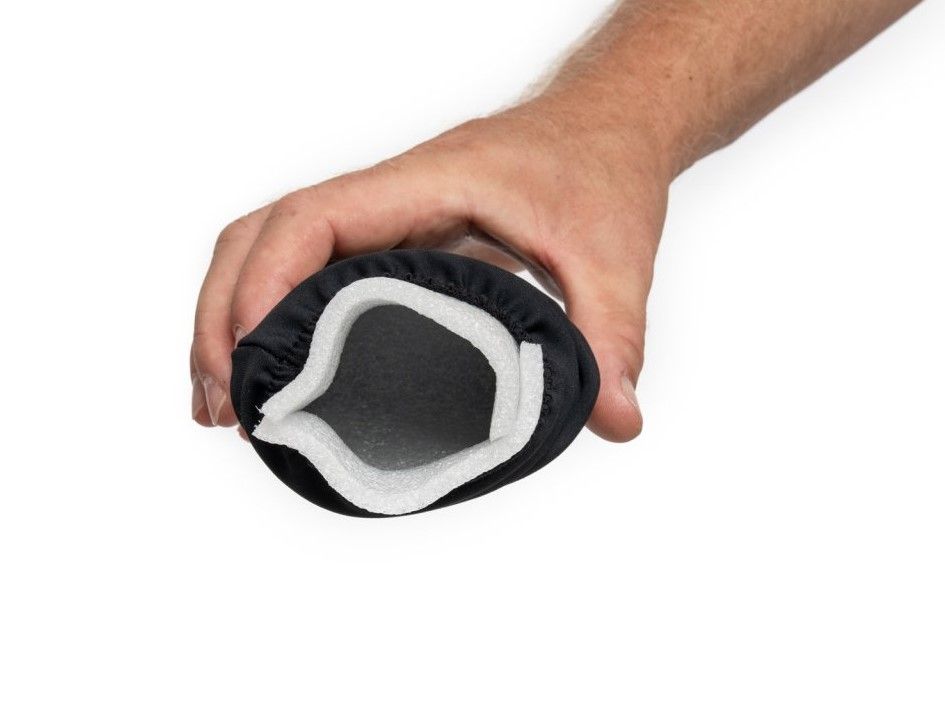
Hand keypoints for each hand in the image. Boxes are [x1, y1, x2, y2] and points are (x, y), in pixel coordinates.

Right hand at [191, 95, 671, 440]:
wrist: (604, 129)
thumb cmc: (599, 168)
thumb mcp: (615, 254)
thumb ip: (612, 336)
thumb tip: (617, 419)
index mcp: (424, 186)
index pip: (311, 218)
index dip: (264, 284)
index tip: (251, 360)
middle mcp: (387, 200)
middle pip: (261, 237)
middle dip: (223, 317)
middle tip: (224, 408)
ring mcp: (382, 222)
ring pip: (271, 253)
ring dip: (232, 321)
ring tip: (224, 407)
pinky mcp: (391, 245)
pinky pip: (307, 273)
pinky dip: (271, 320)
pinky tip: (275, 376)